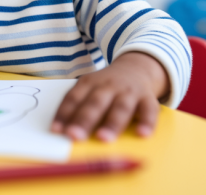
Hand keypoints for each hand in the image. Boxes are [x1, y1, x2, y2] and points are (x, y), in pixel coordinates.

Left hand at [51, 52, 169, 141]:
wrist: (136, 67)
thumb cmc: (107, 86)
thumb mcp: (90, 88)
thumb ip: (79, 106)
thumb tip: (61, 131)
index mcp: (89, 83)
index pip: (73, 98)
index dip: (64, 113)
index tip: (56, 130)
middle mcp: (108, 86)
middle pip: (94, 103)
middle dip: (83, 120)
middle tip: (74, 135)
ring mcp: (128, 92)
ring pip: (120, 107)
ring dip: (111, 123)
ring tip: (103, 138)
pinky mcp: (148, 98)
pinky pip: (149, 110)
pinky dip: (147, 122)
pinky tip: (142, 134)